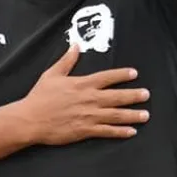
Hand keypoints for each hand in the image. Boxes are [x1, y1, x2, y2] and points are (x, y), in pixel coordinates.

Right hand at [17, 44, 149, 144]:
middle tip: (147, 94)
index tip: (134, 73)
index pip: (107, 77)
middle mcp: (90, 99)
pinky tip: (131, 131)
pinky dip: (120, 131)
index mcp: (83, 84)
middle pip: (117, 96)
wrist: (29, 120)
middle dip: (134, 95)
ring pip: (116, 114)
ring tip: (145, 115)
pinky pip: (106, 131)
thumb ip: (67, 60)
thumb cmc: (40, 96)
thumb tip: (75, 45)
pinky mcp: (85, 130)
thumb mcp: (52, 74)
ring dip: (132, 115)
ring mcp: (89, 116)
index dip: (122, 75)